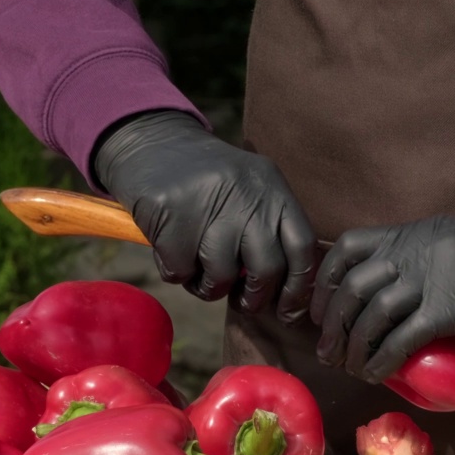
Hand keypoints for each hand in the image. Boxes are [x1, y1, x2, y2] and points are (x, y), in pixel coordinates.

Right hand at [94, 110, 316, 322]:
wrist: (152, 142)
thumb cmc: (206, 182)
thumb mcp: (249, 190)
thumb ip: (269, 231)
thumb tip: (286, 294)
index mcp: (272, 188)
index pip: (301, 247)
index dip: (298, 289)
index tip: (286, 312)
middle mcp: (246, 193)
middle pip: (266, 268)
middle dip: (253, 298)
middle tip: (240, 300)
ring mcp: (208, 201)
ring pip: (221, 276)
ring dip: (207, 286)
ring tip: (198, 268)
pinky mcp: (169, 211)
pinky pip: (179, 270)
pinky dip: (174, 271)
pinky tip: (170, 249)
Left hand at [309, 200, 454, 381]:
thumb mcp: (444, 237)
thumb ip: (418, 254)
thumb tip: (400, 285)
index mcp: (403, 235)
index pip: (345, 251)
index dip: (326, 284)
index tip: (322, 311)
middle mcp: (406, 255)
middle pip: (351, 290)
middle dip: (332, 326)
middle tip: (330, 352)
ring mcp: (425, 282)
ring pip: (370, 317)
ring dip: (354, 349)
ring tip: (352, 368)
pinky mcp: (447, 310)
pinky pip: (401, 340)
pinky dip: (381, 361)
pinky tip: (376, 375)